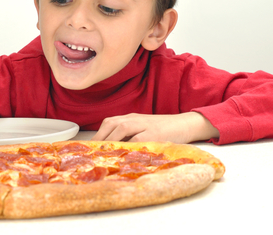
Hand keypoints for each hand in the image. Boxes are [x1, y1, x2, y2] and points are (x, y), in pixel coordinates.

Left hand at [91, 112, 218, 143]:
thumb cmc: (164, 129)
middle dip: (99, 138)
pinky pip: (136, 140)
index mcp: (130, 117)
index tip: (88, 147)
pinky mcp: (153, 134)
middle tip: (91, 153)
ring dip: (109, 141)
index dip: (97, 134)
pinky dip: (127, 147)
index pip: (109, 122)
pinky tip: (121, 155)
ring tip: (101, 154)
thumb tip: (112, 151)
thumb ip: (129, 135)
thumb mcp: (143, 128)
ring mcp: (143, 125)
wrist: (185, 124)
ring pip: (120, 128)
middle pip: (111, 124)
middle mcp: (134, 119)